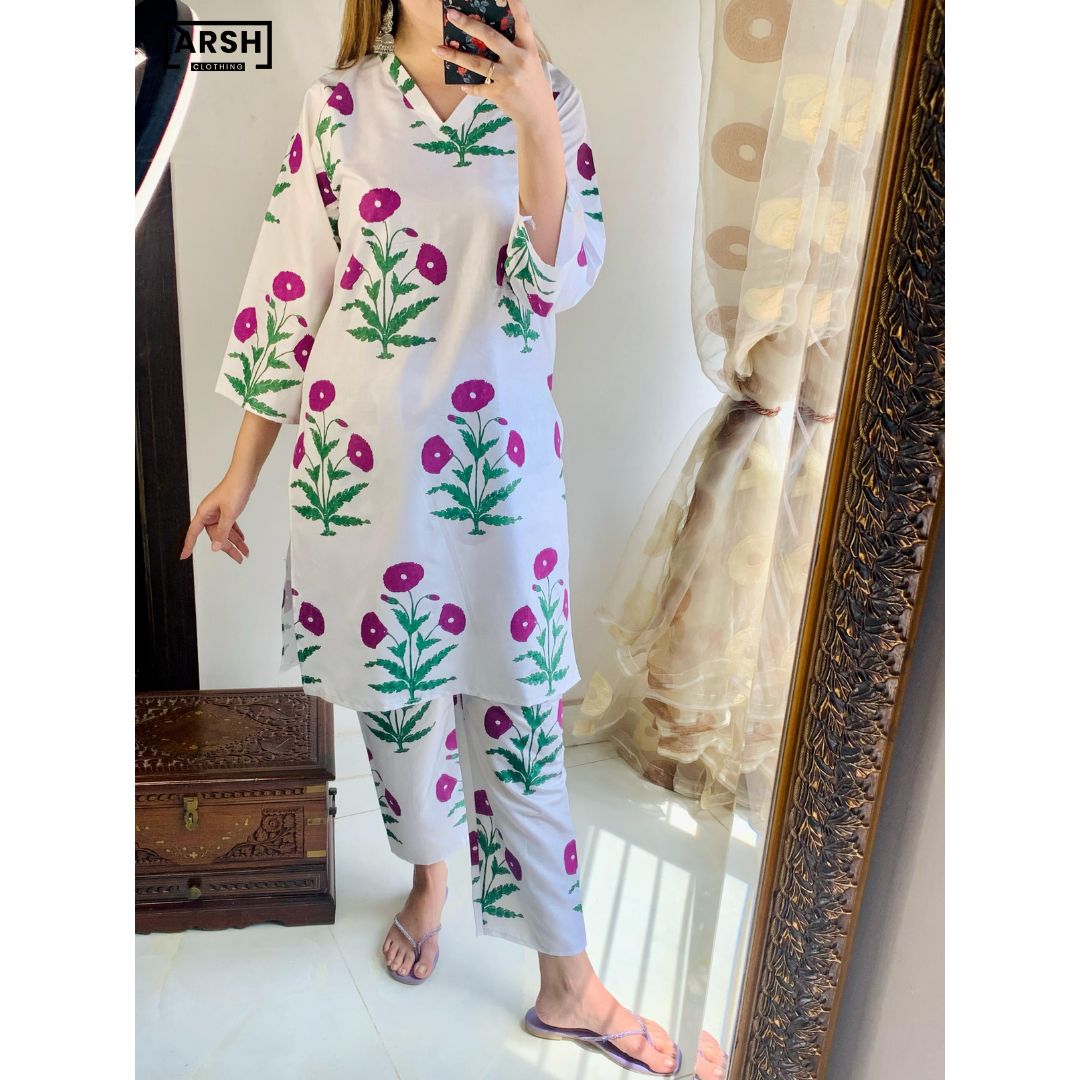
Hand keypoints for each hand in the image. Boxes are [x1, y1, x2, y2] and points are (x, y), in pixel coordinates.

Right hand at [179, 470, 253, 564]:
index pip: (193, 533)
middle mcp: (210, 513)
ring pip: (225, 532)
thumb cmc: (234, 489)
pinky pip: (229, 525)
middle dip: (228, 548)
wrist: (245, 475)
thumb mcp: (229, 514)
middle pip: (215, 536)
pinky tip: (242, 539)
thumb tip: (216, 547)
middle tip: (238, 558)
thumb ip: (222, 532)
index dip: (188, 546)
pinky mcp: (227, 509)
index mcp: (204, 513)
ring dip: (235, 541)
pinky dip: (236, 533)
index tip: (183, 556)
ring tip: (245, 552)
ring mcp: (219, 512)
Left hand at [435, 1, 557, 132]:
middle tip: (451, 15)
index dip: (514, 4)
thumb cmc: (533, 87)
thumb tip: (487, 37)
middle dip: (468, 24)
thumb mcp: (531, 63)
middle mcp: (518, 60)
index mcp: (529, 49)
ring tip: (437, 49)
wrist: (538, 116)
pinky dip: (469, 86)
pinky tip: (462, 84)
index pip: (522, 20)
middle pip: (490, 37)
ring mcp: (508, 77)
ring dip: (455, 56)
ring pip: (476, 63)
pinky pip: (478, 87)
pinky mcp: (499, 94)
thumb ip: (515, 49)